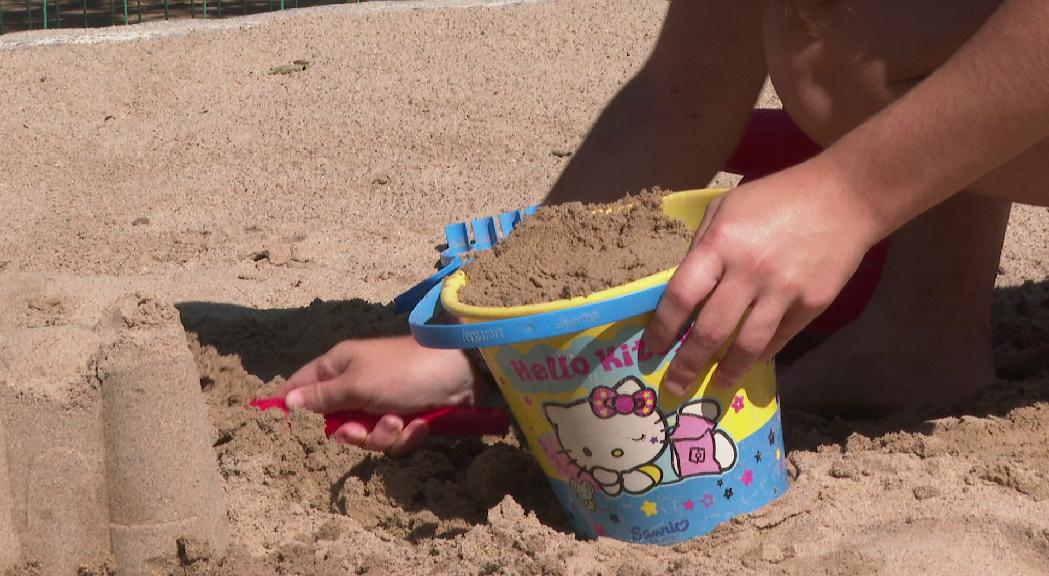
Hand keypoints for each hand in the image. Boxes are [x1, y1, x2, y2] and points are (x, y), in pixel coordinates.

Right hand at [277, 336, 479, 455]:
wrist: (462, 375)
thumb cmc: (403, 371)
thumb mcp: (357, 384)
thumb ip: (322, 396)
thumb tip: (288, 400)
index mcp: (339, 365)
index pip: (301, 385)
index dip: (293, 406)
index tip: (287, 427)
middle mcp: (356, 383)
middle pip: (334, 422)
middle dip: (351, 432)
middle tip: (361, 428)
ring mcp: (381, 402)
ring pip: (365, 436)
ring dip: (382, 435)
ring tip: (400, 422)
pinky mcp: (405, 417)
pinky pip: (392, 440)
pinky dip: (406, 436)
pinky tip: (420, 425)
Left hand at [643, 160, 881, 393]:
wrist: (846, 196)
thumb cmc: (777, 197)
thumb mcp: (726, 207)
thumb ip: (702, 247)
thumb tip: (685, 290)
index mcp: (721, 243)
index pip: (681, 297)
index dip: (661, 329)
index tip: (650, 350)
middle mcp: (749, 271)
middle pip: (710, 331)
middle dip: (687, 364)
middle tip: (675, 386)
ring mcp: (784, 290)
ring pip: (747, 346)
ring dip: (726, 371)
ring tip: (714, 385)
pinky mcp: (813, 303)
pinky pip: (779, 338)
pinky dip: (760, 354)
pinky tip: (747, 363)